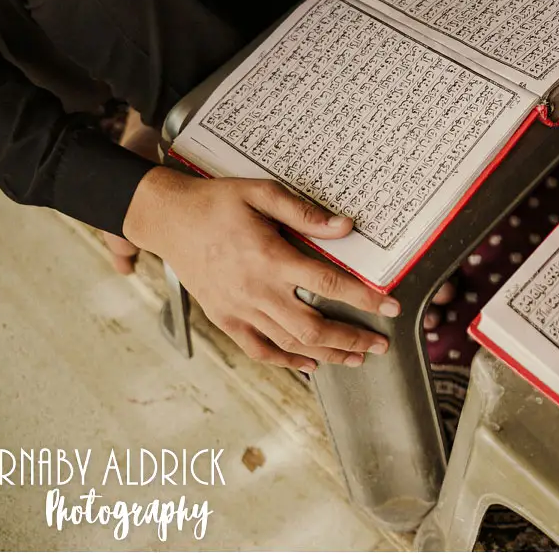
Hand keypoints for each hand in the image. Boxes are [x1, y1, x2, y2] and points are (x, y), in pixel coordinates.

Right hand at [123, 167, 398, 372]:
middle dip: (353, 339)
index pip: (329, 284)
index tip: (391, 308)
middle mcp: (257, 290)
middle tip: (381, 345)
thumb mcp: (262, 194)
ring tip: (356, 358)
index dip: (365, 299)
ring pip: (290, 343)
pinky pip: (258, 349)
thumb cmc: (216, 202)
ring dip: (327, 354)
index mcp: (271, 258)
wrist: (167, 219)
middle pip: (314, 326)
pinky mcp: (224, 318)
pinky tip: (309, 365)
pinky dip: (286, 360)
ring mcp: (239, 309)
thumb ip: (305, 213)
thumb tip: (346, 226)